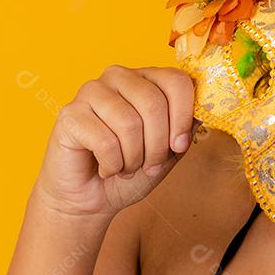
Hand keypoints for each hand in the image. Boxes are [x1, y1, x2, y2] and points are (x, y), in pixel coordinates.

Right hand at [30, 65, 197, 218]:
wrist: (92, 198)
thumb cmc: (132, 169)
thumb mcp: (170, 150)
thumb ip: (186, 126)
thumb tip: (204, 110)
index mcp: (146, 78)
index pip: (176, 81)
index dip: (183, 117)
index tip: (179, 145)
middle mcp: (119, 77)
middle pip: (154, 103)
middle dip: (158, 145)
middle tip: (150, 165)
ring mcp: (91, 91)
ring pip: (129, 123)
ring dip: (134, 158)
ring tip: (126, 166)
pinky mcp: (70, 114)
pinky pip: (105, 140)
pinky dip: (112, 164)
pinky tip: (106, 167)